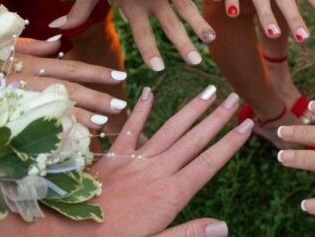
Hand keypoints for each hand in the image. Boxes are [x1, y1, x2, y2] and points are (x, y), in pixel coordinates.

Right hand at [1, 37, 131, 130]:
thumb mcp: (6, 44)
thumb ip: (34, 46)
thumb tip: (60, 43)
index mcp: (31, 62)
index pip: (72, 67)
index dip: (97, 73)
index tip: (121, 77)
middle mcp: (26, 80)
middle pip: (68, 90)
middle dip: (96, 99)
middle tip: (119, 107)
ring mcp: (14, 98)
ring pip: (52, 108)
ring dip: (79, 118)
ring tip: (102, 124)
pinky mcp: (1, 114)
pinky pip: (30, 125)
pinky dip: (50, 131)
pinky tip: (68, 139)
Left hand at [53, 0, 224, 71]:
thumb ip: (79, 9)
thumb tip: (56, 27)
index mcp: (130, 0)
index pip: (140, 32)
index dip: (148, 50)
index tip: (158, 69)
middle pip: (170, 24)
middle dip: (183, 44)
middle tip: (196, 62)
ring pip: (185, 4)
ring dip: (198, 21)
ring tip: (211, 39)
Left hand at [70, 85, 250, 236]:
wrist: (67, 232)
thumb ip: (189, 234)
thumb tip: (224, 227)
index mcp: (171, 194)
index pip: (209, 163)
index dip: (230, 143)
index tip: (247, 125)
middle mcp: (157, 171)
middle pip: (194, 140)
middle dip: (217, 118)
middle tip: (235, 98)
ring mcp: (135, 161)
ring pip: (169, 129)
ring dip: (191, 110)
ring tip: (209, 92)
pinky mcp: (113, 158)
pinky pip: (129, 128)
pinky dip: (140, 110)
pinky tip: (150, 92)